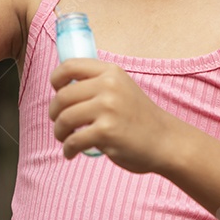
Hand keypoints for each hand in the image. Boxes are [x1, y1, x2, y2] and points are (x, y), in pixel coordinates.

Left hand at [49, 59, 180, 172]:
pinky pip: (73, 140)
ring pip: (64, 118)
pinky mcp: (106, 132)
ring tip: (65, 139)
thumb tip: (62, 87)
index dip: (56, 80)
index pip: (70, 66)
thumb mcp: (122, 88)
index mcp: (111, 72)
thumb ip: (98, 83)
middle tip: (59, 124)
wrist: (165, 140)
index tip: (56, 92)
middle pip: (62, 96)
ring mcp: (108, 109)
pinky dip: (67, 149)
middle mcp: (109, 86)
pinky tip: (71, 153)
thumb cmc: (139, 117)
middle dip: (54, 113)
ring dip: (59, 132)